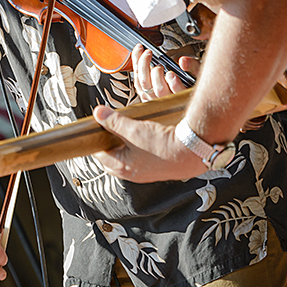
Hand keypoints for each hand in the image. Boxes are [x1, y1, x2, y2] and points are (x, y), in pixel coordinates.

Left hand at [95, 50, 203, 181]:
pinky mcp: (155, 169)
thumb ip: (114, 122)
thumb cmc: (163, 145)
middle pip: (111, 158)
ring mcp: (144, 173)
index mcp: (121, 167)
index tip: (94, 129)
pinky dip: (136, 149)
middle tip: (107, 129)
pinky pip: (139, 159)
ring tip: (125, 131)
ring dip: (122, 146)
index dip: (95, 140)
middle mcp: (131, 173)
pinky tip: (142, 138)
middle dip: (107, 143)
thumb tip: (98, 114)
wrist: (192, 153)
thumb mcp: (134, 129)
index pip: (99, 154)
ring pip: (125, 158)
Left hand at [132, 43, 198, 101]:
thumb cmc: (190, 81)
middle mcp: (167, 100)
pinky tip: (139, 53)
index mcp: (183, 96)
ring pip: (144, 85)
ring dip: (142, 66)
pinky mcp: (145, 94)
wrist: (180, 88)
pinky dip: (136, 66)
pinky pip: (137, 82)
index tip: (171, 74)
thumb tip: (183, 61)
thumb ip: (193, 66)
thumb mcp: (198, 74)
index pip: (178, 94)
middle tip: (158, 60)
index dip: (174, 85)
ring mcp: (154, 99)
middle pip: (158, 89)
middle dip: (156, 72)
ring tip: (147, 52)